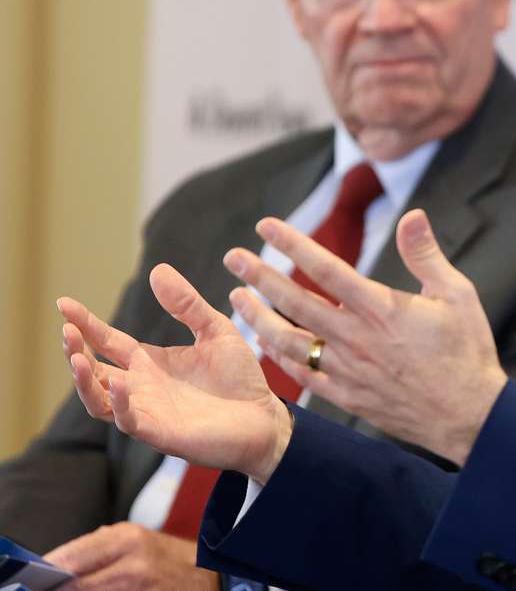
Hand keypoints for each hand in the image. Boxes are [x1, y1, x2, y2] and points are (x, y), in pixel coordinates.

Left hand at [45, 523, 216, 590]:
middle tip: (51, 589)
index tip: (33, 581)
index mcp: (128, 538)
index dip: (46, 573)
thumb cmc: (170, 559)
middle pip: (74, 586)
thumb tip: (56, 565)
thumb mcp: (138, 540)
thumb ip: (99, 548)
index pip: (69, 558)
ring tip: (78, 590)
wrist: (214, 577)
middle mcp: (134, 564)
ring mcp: (143, 588)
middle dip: (59, 590)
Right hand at [60, 264, 292, 482]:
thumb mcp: (216, 331)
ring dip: (83, 381)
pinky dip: (118, 403)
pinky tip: (117, 382)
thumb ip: (187, 305)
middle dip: (75, 350)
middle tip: (66, 329)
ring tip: (76, 357)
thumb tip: (157, 269)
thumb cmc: (240, 378)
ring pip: (98, 400)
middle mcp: (141, 386)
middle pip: (93, 369)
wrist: (265, 420)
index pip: (108, 340)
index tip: (64, 303)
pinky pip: (128, 420)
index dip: (85, 323)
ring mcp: (147, 411)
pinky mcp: (160, 433)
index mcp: (150, 362)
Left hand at [223, 209, 507, 464]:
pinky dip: (279, 358)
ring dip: (259, 318)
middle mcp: (357, 338)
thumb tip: (412, 214)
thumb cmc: (467, 350)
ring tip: (237, 299)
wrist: (470, 415)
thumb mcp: (457, 294)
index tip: (266, 225)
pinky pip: (303, 376)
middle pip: (296, 302)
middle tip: (233, 257)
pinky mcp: (348, 396)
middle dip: (260, 277)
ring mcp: (348, 370)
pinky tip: (264, 344)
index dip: (294, 243)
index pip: (327, 268)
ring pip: (289, 342)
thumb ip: (425, 254)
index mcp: (382, 308)